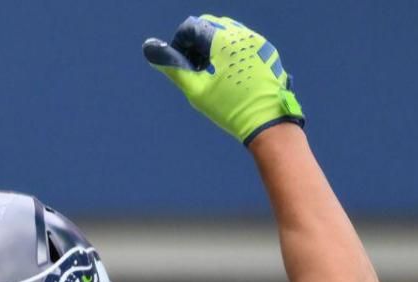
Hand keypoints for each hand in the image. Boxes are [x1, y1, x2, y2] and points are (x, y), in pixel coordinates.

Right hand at [145, 14, 302, 144]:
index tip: (183, 65)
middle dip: (196, 42)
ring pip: (226, 30)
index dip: (180, 44)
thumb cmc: (229, 108)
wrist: (267, 122)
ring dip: (212, 44)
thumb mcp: (196, 90)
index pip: (191, 27)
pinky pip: (242, 40)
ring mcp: (257, 40)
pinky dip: (230, 49)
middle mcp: (242, 34)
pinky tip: (229, 73)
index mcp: (223, 40)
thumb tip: (149, 47)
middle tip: (196, 68)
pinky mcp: (266, 50)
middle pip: (208, 24)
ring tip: (212, 72)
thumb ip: (173, 66)